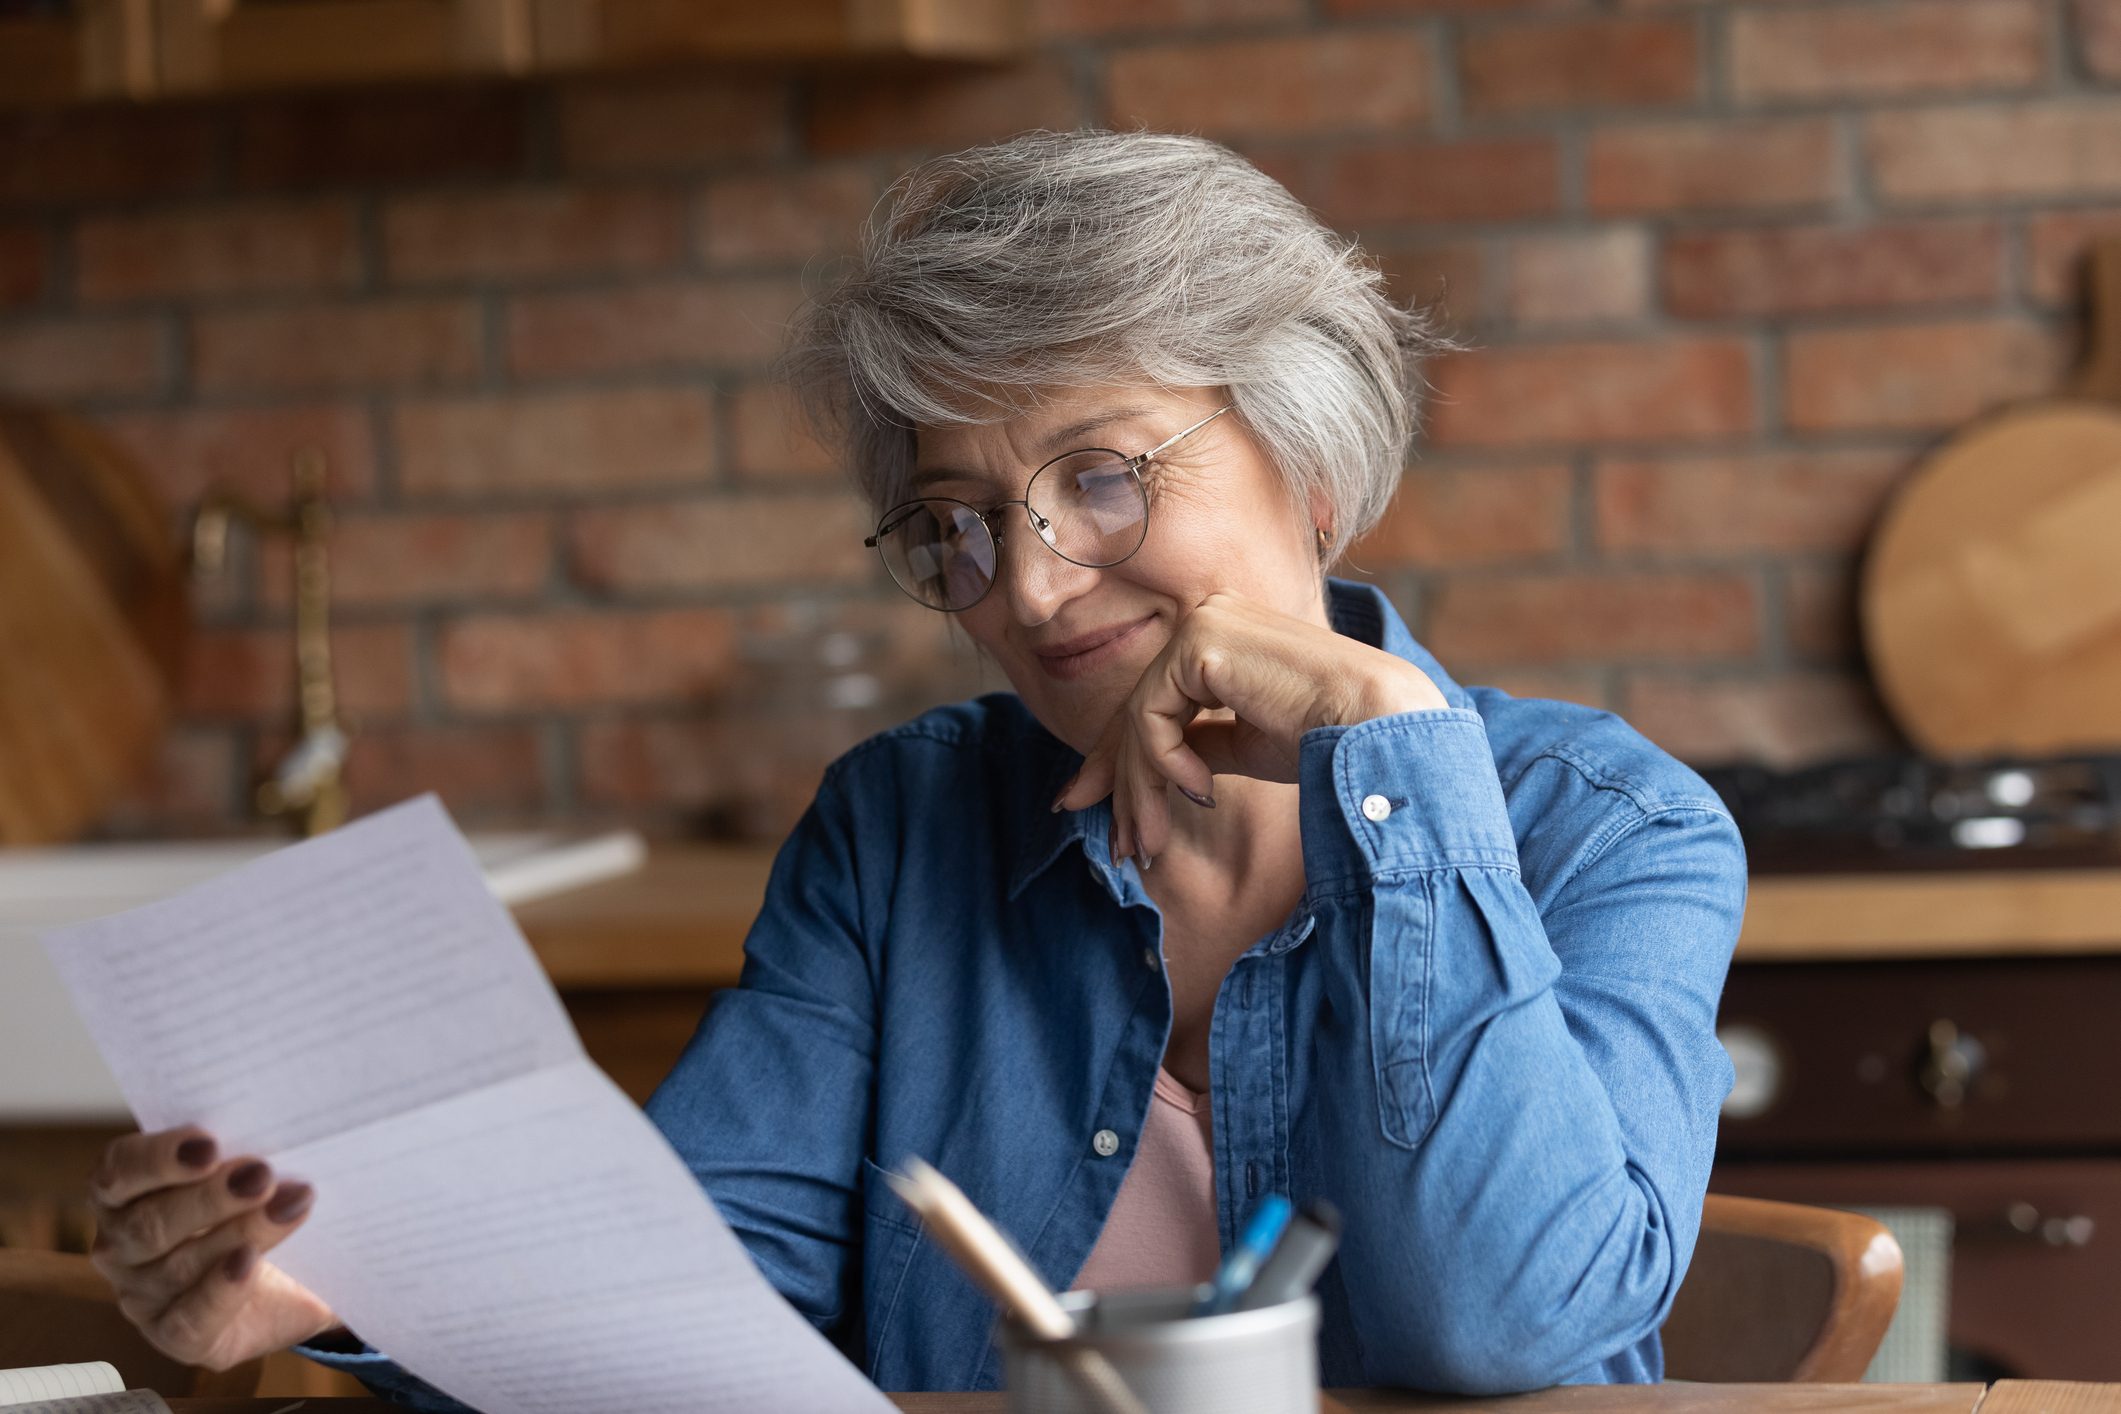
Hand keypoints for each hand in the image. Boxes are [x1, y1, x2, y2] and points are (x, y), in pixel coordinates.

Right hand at [88, 1126, 340, 1371]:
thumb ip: (241, 1151)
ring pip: (177, 1267)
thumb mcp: (249, 1170)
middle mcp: (122, 1246)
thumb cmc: (260, 1204)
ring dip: (239, 1233)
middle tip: (262, 1175)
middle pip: (149, 1223)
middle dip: (210, 1198)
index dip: (159, 1159)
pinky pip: (190, 1320)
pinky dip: (222, 1289)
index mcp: (124, 1192)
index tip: (210, 1146)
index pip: (119, 1171)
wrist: (298, 1275)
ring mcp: (144, 1296)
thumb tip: (275, 1131)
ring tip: (290, 1207)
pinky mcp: (175, 1336)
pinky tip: (250, 1263)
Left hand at [1050, 592, 1447, 864]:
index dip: (1121, 761)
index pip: (1156, 701)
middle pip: (1140, 710)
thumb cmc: (1327, 740)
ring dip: (1142, 791)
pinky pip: (1153, 717)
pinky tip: (1202, 791)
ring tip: (1152, 842)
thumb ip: (1196, 744)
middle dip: (1122, 786)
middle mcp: (1208, 617)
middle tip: (1118, 846)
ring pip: (1140, 720)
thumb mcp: (1245, 744)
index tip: (1097, 811)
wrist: (1373, 727)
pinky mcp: (1200, 642)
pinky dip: (1166, 764)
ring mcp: (1202, 624)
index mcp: (1223, 635)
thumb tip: (1144, 773)